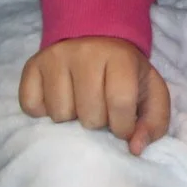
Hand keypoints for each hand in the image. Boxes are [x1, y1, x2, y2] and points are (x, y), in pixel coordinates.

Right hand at [19, 36, 170, 154]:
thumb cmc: (126, 74)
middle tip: (101, 109)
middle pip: (89, 115)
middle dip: (98, 122)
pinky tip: (59, 99)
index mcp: (119, 56)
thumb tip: (134, 148)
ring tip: (80, 103)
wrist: (97, 38)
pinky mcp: (32, 65)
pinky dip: (43, 111)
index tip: (123, 125)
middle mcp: (84, 52)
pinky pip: (31, 106)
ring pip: (59, 114)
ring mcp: (55, 57)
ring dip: (72, 118)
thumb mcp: (151, 93)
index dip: (123, 126)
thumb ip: (154, 123)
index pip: (120, 104)